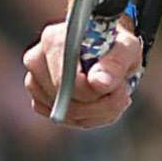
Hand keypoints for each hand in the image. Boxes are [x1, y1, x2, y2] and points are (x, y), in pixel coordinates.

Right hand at [23, 19, 142, 129]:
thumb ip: (116, 62)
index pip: (64, 78)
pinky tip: (101, 102)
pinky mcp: (40, 102)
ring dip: (99, 112)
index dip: (91, 92)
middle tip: (123, 93)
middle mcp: (36, 60)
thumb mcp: (127, 47)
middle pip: (64, 99)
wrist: (107, 52)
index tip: (116, 89)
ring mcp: (35, 83)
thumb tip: (98, 83)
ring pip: (68, 114)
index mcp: (53, 39)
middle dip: (100, 104)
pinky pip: (67, 121)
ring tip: (114, 95)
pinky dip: (91, 118)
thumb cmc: (116, 46)